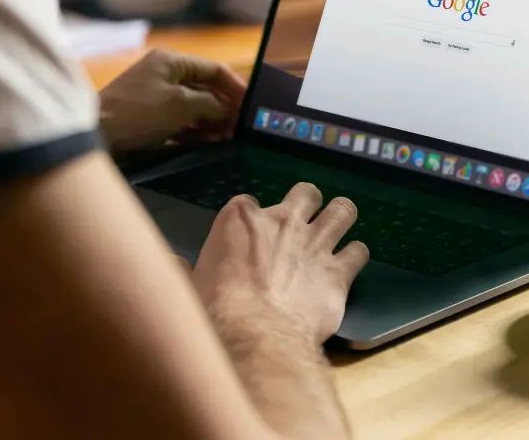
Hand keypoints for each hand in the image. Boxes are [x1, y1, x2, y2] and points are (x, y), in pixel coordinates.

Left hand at [98, 49, 246, 152]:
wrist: (97, 133)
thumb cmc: (140, 112)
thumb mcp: (182, 105)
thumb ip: (211, 104)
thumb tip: (227, 110)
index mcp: (172, 61)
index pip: (213, 69)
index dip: (236, 87)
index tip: (251, 106)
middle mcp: (164, 74)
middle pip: (204, 88)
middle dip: (224, 108)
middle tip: (241, 127)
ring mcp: (156, 96)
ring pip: (193, 107)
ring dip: (212, 121)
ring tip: (229, 138)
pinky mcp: (149, 117)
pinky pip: (179, 120)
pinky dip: (195, 130)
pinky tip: (209, 142)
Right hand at [190, 183, 369, 344]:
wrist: (255, 336)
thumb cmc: (215, 309)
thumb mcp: (188, 284)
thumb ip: (182, 268)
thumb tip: (169, 263)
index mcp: (240, 219)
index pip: (248, 203)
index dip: (251, 219)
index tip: (250, 236)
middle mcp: (283, 222)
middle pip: (305, 193)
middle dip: (307, 203)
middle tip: (303, 221)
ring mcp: (315, 243)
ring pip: (342, 211)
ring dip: (341, 217)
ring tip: (338, 226)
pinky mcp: (339, 272)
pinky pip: (359, 252)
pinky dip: (355, 256)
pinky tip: (349, 265)